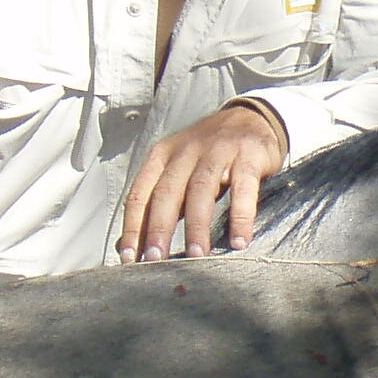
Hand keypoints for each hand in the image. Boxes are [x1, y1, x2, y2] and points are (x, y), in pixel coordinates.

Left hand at [118, 100, 287, 262]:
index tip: (130, 258)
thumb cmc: (208, 155)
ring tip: (196, 256)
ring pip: (201, 190)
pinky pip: (243, 189)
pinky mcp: (248, 156)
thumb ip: (155, 204)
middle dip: (160, 228)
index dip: (134, 227)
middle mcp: (185, 151)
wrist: (251, 117)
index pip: (140, 194)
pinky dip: (241, 216)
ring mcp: (217, 151)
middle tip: (156, 260)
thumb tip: (126, 246)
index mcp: (162, 156)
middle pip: (167, 192)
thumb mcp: (177, 171)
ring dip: (197, 225)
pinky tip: (239, 241)